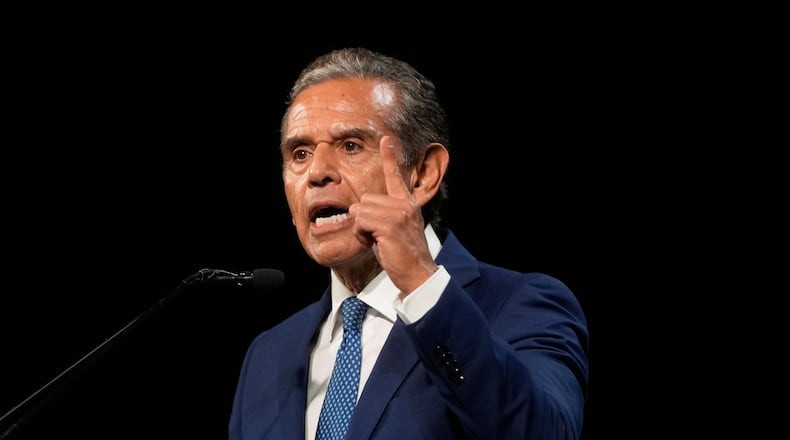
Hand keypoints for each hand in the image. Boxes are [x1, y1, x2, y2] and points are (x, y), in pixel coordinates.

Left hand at [349, 136, 438, 295]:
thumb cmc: (402, 256)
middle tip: (378, 237)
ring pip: (360, 210)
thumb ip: (380, 215)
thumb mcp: (392, 230)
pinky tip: (377, 244)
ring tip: (378, 241)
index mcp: (407, 204)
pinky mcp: (389, 224)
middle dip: (364, 220)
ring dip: (362, 229)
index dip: (389, 157)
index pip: (396, 176)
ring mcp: (398, 213)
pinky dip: (362, 235)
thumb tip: (357, 208)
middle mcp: (404, 204)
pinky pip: (360, 221)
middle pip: (365, 199)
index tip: (386, 140)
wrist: (418, 275)